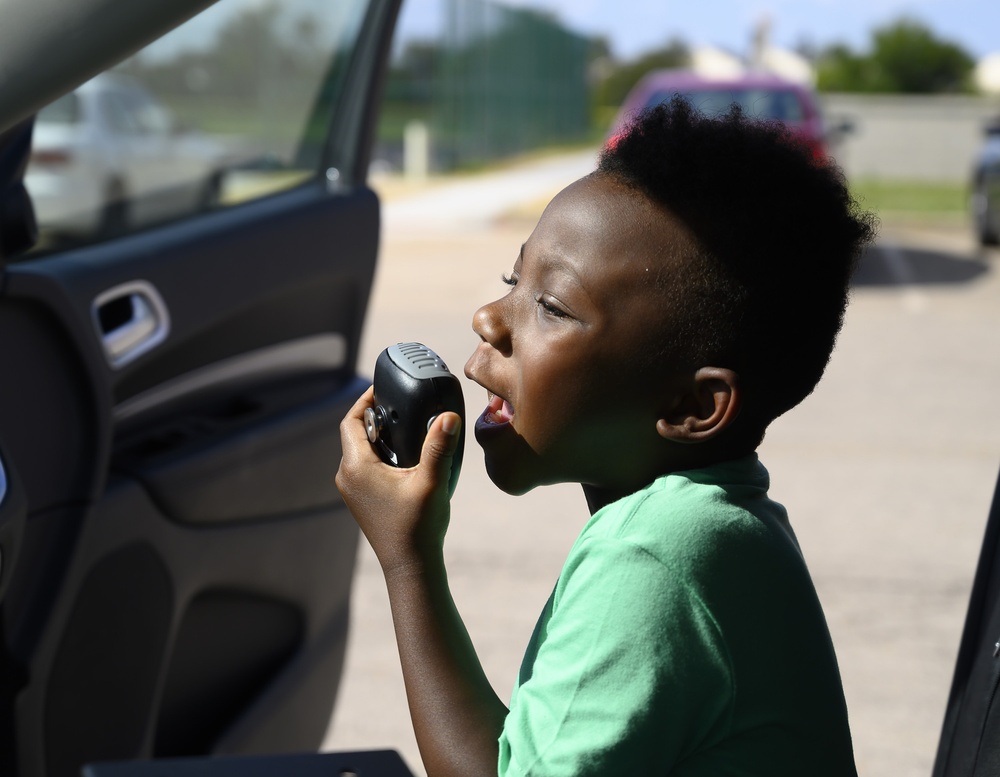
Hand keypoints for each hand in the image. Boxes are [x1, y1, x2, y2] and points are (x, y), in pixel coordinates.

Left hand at [336, 385, 462, 573]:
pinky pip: (366, 465)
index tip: (383, 387)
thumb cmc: (417, 527)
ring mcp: (353, 490)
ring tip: (407, 426)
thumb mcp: (431, 481)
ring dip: (381, 436)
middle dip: (378, 416)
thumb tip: (448, 416)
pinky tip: (406, 455)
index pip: (353, 421)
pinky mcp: (363, 499)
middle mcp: (347, 476)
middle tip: (401, 404)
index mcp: (356, 467)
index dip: (366, 400)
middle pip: (357, 433)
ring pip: (362, 449)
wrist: (411, 566)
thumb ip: (438, 446)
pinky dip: (382, 453)